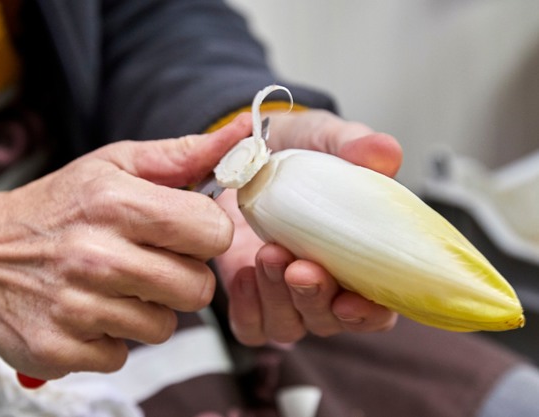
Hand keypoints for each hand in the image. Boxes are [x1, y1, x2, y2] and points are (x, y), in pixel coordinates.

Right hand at [0, 114, 251, 378]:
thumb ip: (184, 154)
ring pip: (164, 326)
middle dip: (182, 276)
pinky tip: (89, 310)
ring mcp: (76, 307)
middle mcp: (96, 256)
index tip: (183, 232)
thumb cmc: (60, 205)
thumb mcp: (115, 164)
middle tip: (149, 262)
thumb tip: (244, 133)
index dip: (205, 235)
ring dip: (147, 309)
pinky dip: (112, 336)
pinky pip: (124, 354)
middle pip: (197, 288)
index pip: (214, 232)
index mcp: (117, 203)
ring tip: (115, 285)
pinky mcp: (60, 347)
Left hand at [215, 109, 401, 345]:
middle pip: (328, 321)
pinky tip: (243, 273)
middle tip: (303, 268)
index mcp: (358, 260)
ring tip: (268, 254)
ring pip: (287, 325)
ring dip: (278, 297)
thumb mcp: (325, 138)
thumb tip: (383, 152)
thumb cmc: (298, 153)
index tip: (353, 299)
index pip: (377, 309)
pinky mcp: (248, 294)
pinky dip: (246, 306)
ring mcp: (283, 294)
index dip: (370, 314)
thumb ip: (354, 146)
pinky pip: (249, 325)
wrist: (246, 154)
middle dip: (316, 299)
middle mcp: (324, 286)